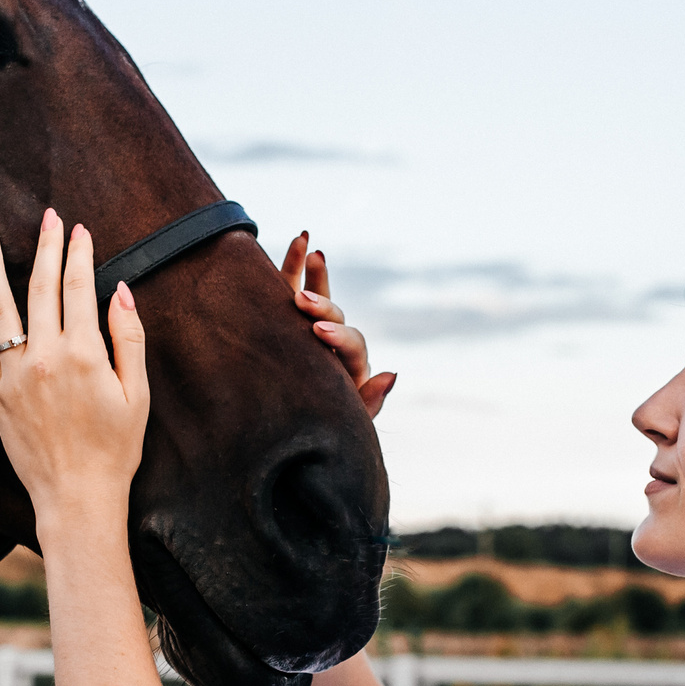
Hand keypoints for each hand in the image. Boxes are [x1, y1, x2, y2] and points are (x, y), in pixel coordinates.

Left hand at [0, 208, 147, 530]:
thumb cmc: (113, 450)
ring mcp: (14, 375)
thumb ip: (130, 338)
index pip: (78, 288)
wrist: (76, 497)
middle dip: (43, 246)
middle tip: (45, 216)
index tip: (78, 229)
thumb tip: (120, 292)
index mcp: (84, 356)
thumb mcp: (137, 394)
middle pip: (39, 287)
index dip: (78, 253)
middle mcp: (44, 359)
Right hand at [280, 232, 394, 418]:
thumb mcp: (351, 424)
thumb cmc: (328, 434)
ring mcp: (315, 335)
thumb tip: (392, 373)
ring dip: (311, 271)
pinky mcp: (292, 328)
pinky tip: (300, 241)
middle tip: (302, 300)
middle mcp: (336, 348)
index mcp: (352, 370)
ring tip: (306, 243)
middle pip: (337, 317)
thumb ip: (370, 402)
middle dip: (321, 305)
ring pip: (318, 299)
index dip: (339, 337)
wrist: (302, 444)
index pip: (352, 346)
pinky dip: (294, 268)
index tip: (318, 332)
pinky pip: (293, 295)